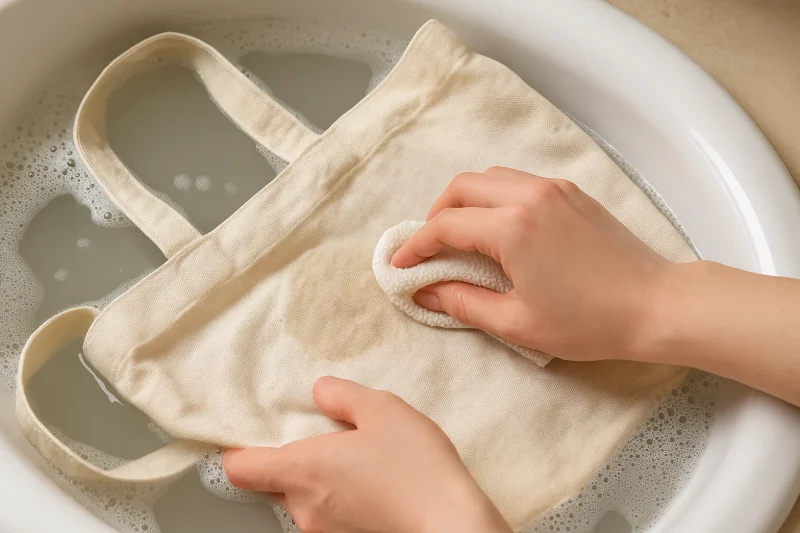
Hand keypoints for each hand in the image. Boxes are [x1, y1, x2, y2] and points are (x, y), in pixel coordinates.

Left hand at [223, 377, 510, 532]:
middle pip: (273, 485)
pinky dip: (341, 502)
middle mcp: (304, 508)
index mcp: (302, 470)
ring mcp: (324, 532)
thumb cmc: (416, 468)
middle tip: (326, 441)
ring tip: (360, 464)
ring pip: (304, 502)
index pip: (238, 469)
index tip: (247, 438)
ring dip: (321, 483)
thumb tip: (321, 391)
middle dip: (292, 463)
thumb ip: (343, 396)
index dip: (237, 452)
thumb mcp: (383, 410)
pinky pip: (329, 518)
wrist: (451, 523)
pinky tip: (374, 487)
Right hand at [391, 167, 673, 361]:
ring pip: (491, 177)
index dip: (416, 245)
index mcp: (512, 228)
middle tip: (429, 246)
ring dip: (466, 200)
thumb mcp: (517, 323)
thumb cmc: (589, 322)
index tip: (402, 265)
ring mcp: (554, 189)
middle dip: (436, 213)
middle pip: (462, 186)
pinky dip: (495, 196)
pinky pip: (520, 181)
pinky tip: (500, 228)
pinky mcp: (573, 193)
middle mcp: (530, 196)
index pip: (445, 225)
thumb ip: (464, 303)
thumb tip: (427, 293)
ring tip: (461, 235)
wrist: (657, 305)